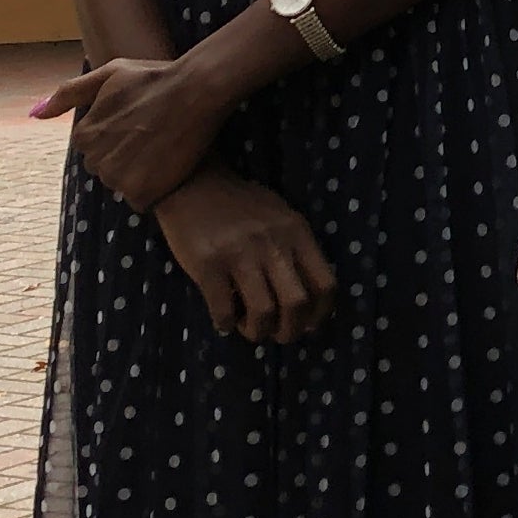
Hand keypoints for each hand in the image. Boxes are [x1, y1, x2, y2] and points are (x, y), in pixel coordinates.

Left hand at [36, 53, 226, 212]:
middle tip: (153, 136)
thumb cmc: (155, 78)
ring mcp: (118, 179)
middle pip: (107, 168)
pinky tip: (168, 167)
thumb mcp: (109, 74)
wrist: (196, 90)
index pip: (94, 148)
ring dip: (140, 174)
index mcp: (84, 135)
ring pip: (123, 185)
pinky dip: (153, 189)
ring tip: (163, 150)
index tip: (140, 122)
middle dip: (126, 157)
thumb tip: (35, 114)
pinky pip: (140, 200)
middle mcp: (95, 161)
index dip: (119, 136)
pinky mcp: (142, 193)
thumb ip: (69, 94)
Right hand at [152, 171, 340, 343]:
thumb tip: (311, 299)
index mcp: (296, 232)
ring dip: (258, 332)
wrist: (192, 183)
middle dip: (290, 331)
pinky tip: (224, 319)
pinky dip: (226, 324)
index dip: (320, 314)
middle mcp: (273, 244)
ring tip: (249, 326)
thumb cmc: (239, 205)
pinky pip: (224, 311)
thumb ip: (296, 249)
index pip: (325, 284)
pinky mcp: (207, 265)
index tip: (308, 325)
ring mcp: (239, 254)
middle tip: (277, 334)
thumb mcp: (280, 218)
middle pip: (297, 304)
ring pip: (263, 313)